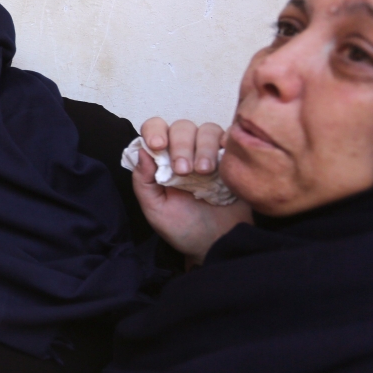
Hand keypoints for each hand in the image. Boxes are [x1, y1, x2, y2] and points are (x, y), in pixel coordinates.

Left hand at [134, 118, 251, 265]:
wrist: (217, 245)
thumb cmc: (184, 229)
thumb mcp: (156, 210)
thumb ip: (143, 182)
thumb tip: (141, 151)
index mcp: (162, 161)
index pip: (155, 129)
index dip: (155, 131)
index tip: (159, 146)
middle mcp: (185, 152)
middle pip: (181, 127)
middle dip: (181, 145)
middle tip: (183, 171)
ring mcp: (210, 154)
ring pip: (207, 130)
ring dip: (203, 147)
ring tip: (204, 172)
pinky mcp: (231, 160)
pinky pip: (230, 139)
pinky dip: (225, 144)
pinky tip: (221, 162)